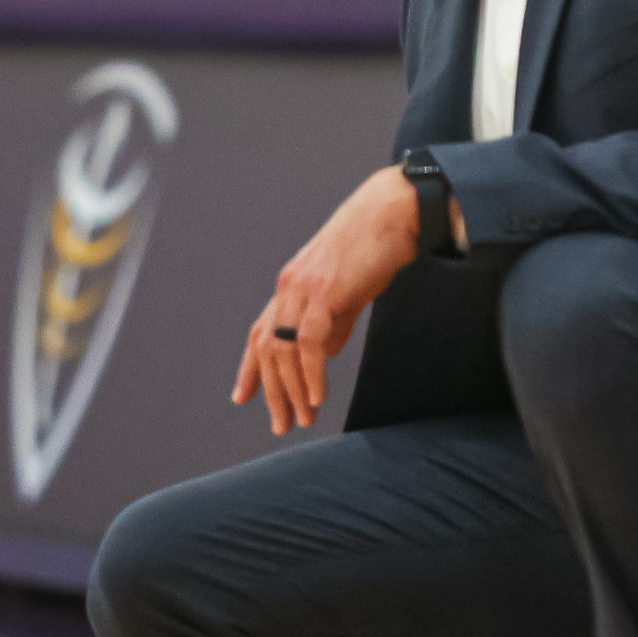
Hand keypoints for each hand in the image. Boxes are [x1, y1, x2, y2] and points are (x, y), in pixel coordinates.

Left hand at [233, 167, 420, 434]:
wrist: (394, 212)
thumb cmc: (378, 245)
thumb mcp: (350, 289)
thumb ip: (334, 320)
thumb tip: (321, 353)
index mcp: (292, 285)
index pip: (260, 332)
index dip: (250, 367)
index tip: (243, 397)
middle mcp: (289, 287)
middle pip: (267, 348)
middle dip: (271, 391)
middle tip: (281, 424)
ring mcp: (303, 289)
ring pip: (283, 350)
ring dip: (291, 390)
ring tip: (303, 418)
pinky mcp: (324, 293)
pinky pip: (308, 343)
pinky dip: (309, 373)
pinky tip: (317, 396)